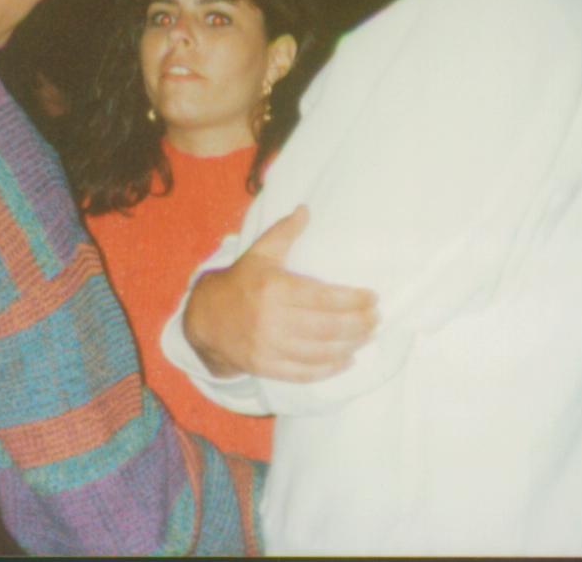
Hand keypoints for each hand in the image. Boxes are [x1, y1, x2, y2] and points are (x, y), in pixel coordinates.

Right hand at [182, 205, 377, 382]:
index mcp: (273, 289)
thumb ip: (283, 233)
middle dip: (359, 323)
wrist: (206, 319)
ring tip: (367, 335)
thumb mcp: (258, 254)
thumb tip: (305, 210)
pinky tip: (347, 359)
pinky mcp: (267, 367)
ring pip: (321, 351)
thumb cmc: (239, 283)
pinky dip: (331, 368)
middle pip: (328, 327)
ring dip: (351, 345)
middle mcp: (272, 320)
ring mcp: (269, 347)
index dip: (353, 300)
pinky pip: (306, 372)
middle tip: (376, 318)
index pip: (324, 298)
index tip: (372, 297)